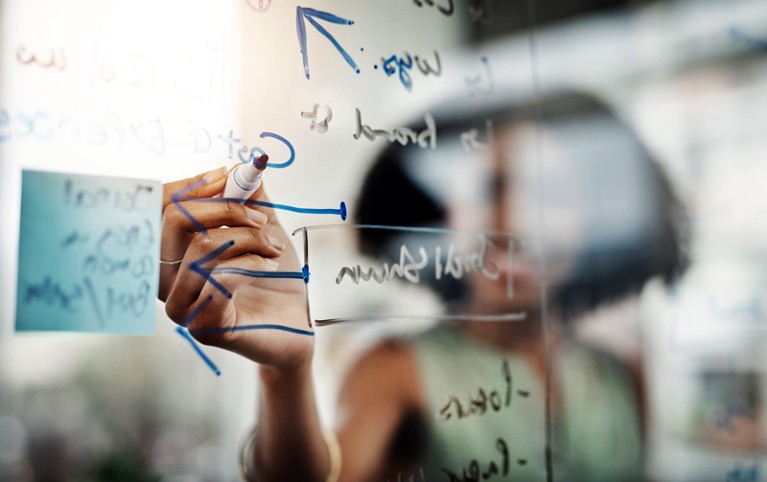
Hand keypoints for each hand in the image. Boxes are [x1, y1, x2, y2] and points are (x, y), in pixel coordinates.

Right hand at [158, 167, 312, 368]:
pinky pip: (220, 278)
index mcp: (174, 253)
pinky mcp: (204, 326)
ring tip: (273, 247)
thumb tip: (241, 166)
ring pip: (201, 247)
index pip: (161, 208)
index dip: (193, 186)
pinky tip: (268, 265)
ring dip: (247, 238)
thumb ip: (249, 197)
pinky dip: (250, 262)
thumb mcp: (262, 228)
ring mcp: (182, 305)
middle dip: (225, 208)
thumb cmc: (276, 280)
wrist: (300, 323)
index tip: (230, 176)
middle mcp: (168, 280)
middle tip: (260, 217)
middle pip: (174, 221)